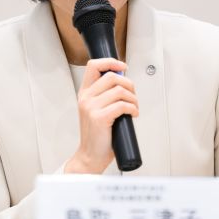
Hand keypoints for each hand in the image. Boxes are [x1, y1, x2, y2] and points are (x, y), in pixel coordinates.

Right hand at [64, 58, 138, 173]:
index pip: (93, 66)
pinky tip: (133, 114)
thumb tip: (124, 81)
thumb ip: (105, 95)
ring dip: (133, 98)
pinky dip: (133, 108)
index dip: (111, 62)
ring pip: (120, 91)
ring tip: (134, 107)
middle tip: (133, 95)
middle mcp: (86, 98)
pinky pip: (122, 105)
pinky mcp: (100, 118)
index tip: (123, 67)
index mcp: (84, 93)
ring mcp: (91, 107)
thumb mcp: (97, 110)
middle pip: (112, 76)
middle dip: (129, 84)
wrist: (90, 156)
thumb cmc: (98, 135)